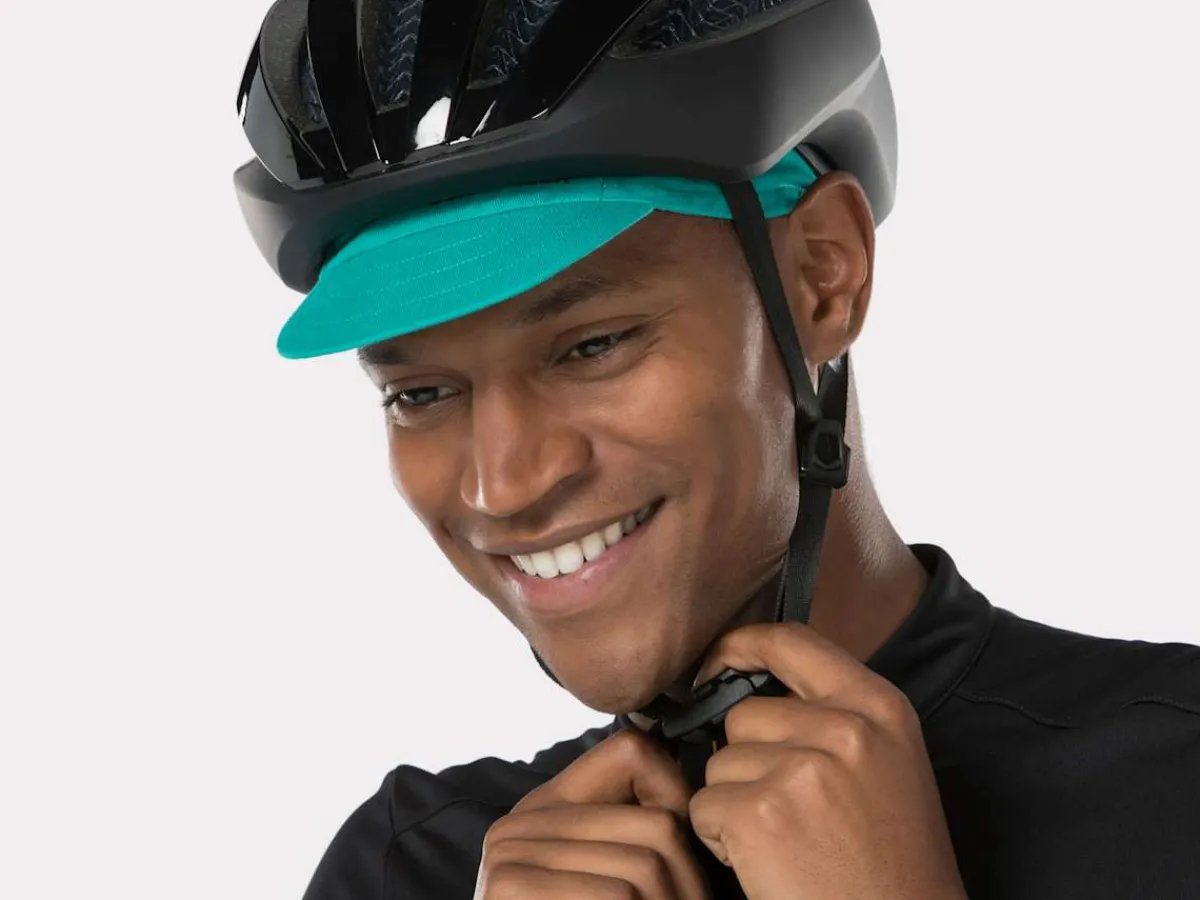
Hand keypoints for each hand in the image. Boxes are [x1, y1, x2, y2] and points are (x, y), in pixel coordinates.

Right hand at [474, 729, 711, 898]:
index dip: (676, 797)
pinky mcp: (510, 888)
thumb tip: (691, 789)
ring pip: (646, 864)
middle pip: (657, 823)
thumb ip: (637, 831)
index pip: (636, 753)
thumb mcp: (618, 881)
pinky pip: (617, 895)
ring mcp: (507, 857)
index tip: (683, 854)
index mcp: (542, 810)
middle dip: (689, 883)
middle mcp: (517, 824)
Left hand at [688, 622, 966, 899]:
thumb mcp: (887, 763)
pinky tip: (767, 863)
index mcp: (879, 707)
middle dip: (747, 760)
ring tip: (785, 842)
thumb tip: (752, 682)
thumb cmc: (892, 863)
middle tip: (789, 813)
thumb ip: (834, 715)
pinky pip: (703, 806)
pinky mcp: (760, 814)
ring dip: (734, 802)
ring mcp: (801, 771)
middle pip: (744, 714)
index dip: (741, 645)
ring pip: (719, 762)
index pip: (791, 641)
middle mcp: (844, 729)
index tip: (716, 664)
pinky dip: (720, 839)